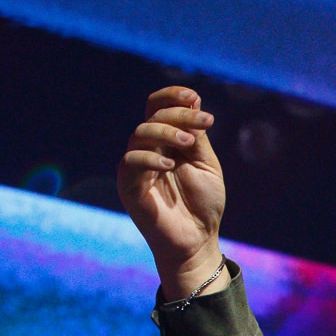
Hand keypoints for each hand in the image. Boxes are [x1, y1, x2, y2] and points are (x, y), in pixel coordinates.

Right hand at [117, 86, 225, 299]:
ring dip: (166, 132)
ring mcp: (137, 167)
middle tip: (204, 121)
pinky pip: (131, 163)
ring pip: (140, 134)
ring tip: (189, 143)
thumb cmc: (204, 204)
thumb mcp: (206, 164)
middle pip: (152, 117)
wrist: (198, 239)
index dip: (172, 97)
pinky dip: (150, 159)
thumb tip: (192, 100)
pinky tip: (170, 165)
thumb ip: (197, 136)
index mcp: (166, 142)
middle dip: (179, 114)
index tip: (194, 96)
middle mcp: (148, 150)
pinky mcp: (129, 186)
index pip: (158, 108)